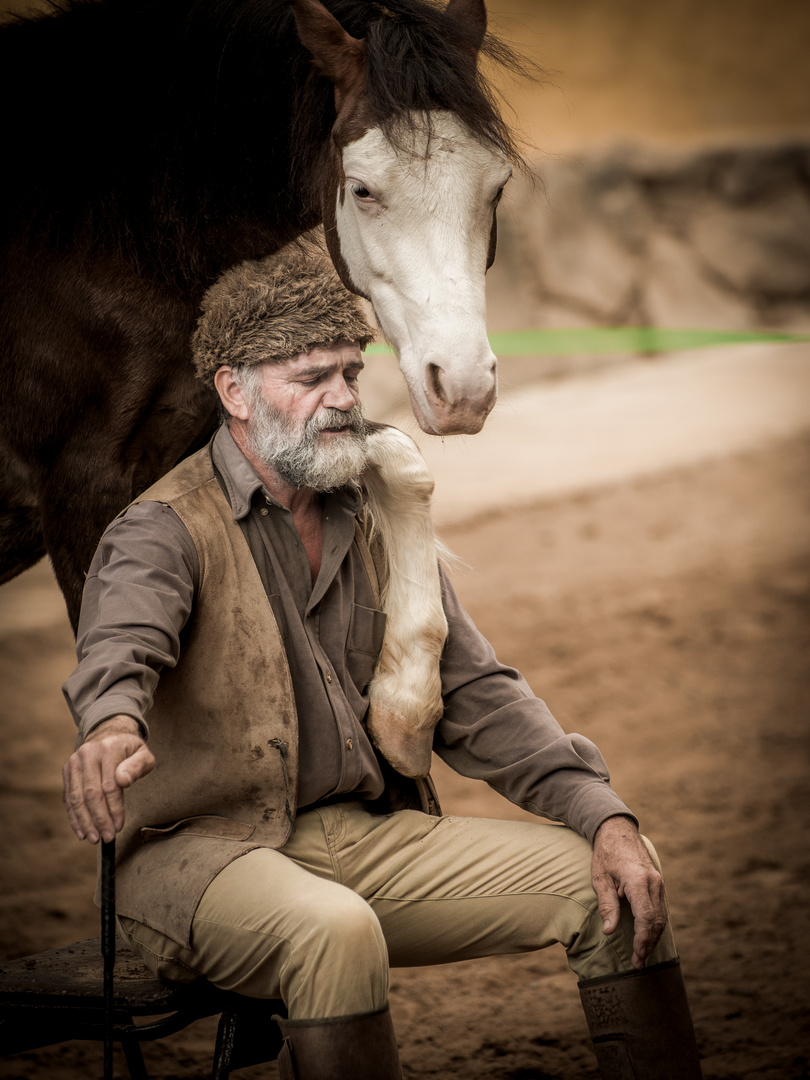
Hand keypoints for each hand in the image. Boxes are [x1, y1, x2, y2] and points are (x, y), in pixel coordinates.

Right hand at [62, 715, 154, 843]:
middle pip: (91, 794)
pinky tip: (81, 831)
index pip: (109, 785)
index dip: (114, 808)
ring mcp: (74, 763)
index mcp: (108, 749)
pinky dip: (74, 817)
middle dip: (99, 819)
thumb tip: (123, 780)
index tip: (119, 826)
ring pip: (76, 798)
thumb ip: (137, 766)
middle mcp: (87, 754)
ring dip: (85, 821)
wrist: (108, 735)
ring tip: (94, 838)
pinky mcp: (67, 772)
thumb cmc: (129, 750)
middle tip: (107, 837)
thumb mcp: (143, 754)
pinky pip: (68, 798)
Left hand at [591, 815, 667, 969]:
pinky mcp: (658, 883)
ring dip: (653, 937)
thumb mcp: (600, 879)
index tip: (637, 956)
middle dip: (648, 944)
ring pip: (662, 917)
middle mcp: (653, 882)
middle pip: (656, 921)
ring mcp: (658, 882)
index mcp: (638, 880)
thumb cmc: (606, 854)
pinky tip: (647, 937)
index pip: (645, 918)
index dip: (642, 940)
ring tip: (642, 955)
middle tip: (638, 963)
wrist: (617, 830)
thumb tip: (610, 932)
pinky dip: (655, 926)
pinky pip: (660, 909)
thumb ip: (607, 905)